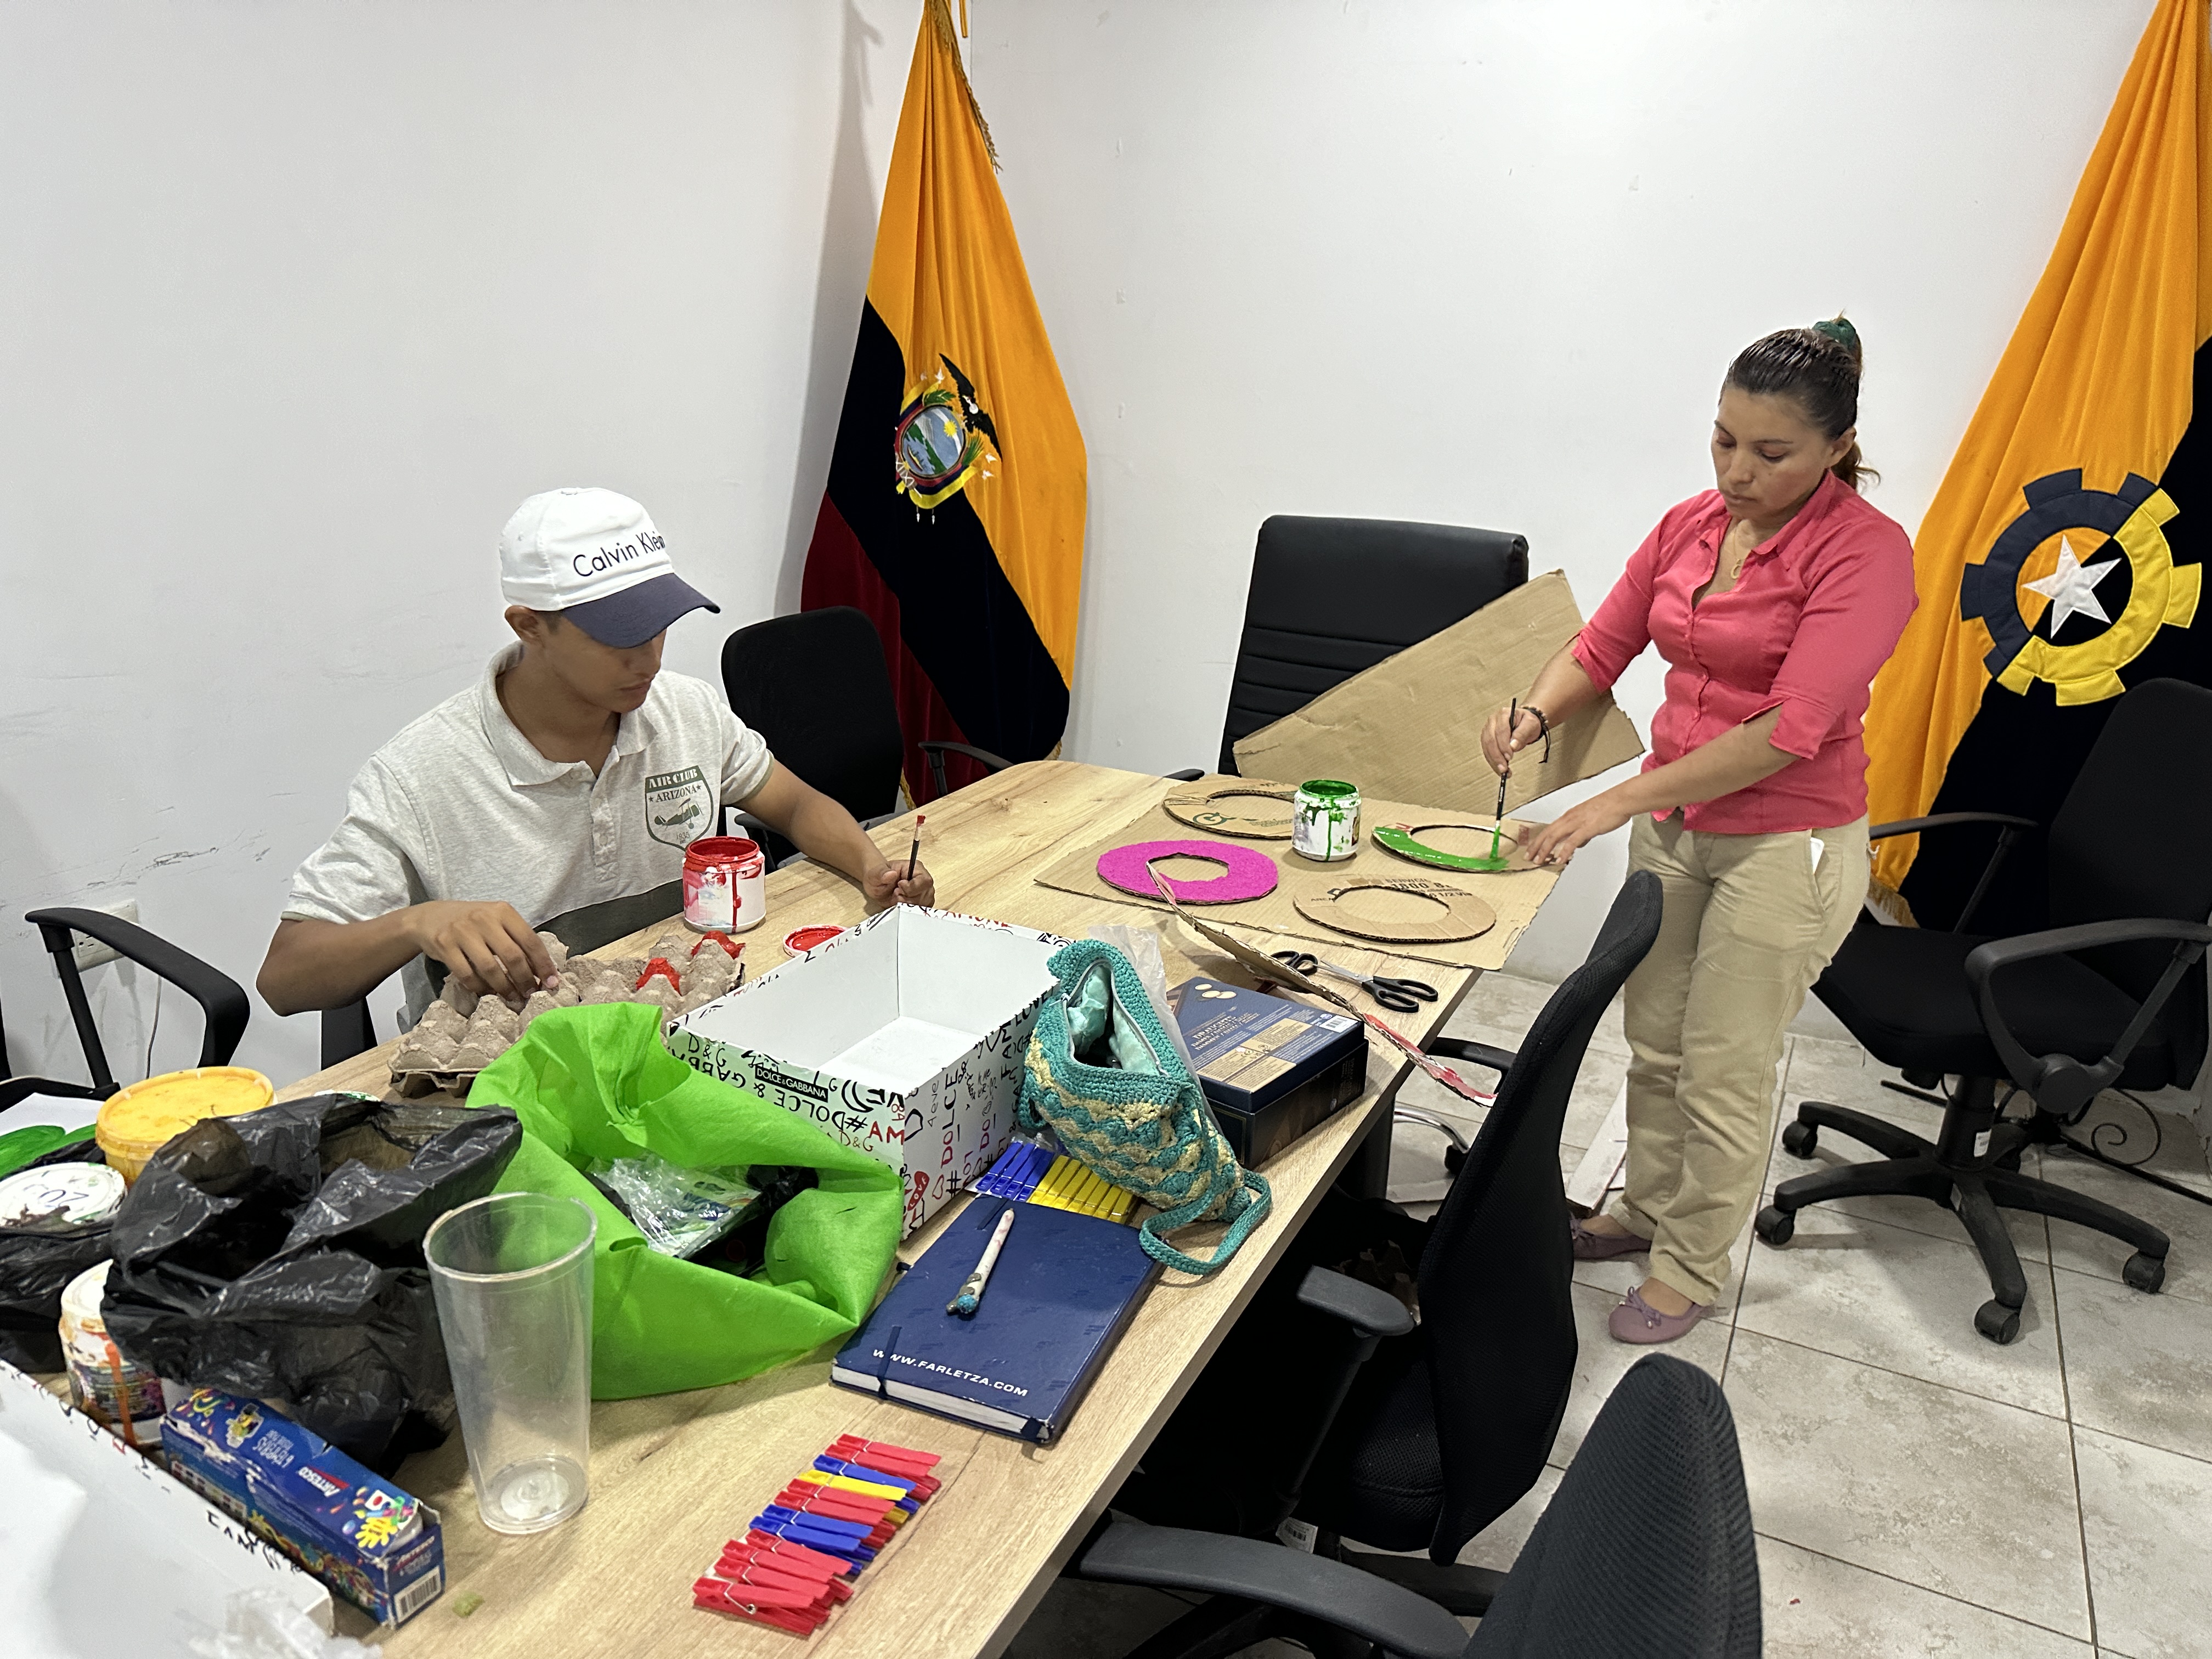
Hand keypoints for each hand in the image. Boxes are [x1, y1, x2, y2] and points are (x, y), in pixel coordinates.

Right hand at [408, 900, 558, 1004]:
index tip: (552, 982)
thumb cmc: (472, 922)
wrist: (430, 918)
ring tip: (513, 997)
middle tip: (531, 993)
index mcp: (503, 911)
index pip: (530, 940)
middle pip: (512, 956)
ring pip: (490, 968)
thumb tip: (542, 970)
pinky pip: (467, 975)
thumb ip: (516, 939)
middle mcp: (483, 918)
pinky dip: (480, 988)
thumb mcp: (496, 921)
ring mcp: (462, 932)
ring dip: (505, 987)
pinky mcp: (444, 946)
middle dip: (525, 979)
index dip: (543, 964)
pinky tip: (488, 993)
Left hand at [861, 857, 934, 911]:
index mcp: (916, 868)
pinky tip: (900, 906)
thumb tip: (892, 874)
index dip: (912, 888)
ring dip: (907, 905)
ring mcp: (924, 893)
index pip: (924, 880)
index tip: (898, 888)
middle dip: (907, 898)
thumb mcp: (875, 874)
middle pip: (925, 894)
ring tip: (897, 899)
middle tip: (895, 894)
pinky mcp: (921, 903)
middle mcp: (923, 880)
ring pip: (923, 904)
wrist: (876, 886)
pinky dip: (908, 911)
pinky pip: (920, 911)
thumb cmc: (878, 877)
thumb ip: (882, 873)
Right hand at [1480, 704, 1546, 776]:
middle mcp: (1493, 721)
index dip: (1503, 745)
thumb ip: (1521, 734)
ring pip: (1486, 747)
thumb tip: (1512, 746)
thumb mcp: (1530, 725)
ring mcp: (1488, 730)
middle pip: (1490, 740)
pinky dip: (1493, 762)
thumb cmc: (1528, 722)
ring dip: (1493, 761)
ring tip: (1503, 771)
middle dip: (1496, 756)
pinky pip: (1487, 752)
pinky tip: (1499, 769)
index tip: (1509, 756)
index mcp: (1503, 714)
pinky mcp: (1487, 739)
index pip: (1500, 731)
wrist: (1525, 722)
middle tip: (1504, 768)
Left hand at [1523, 794, 1634, 865]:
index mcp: (1570, 815)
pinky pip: (1572, 841)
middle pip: (1547, 833)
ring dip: (1545, 850)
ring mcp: (1578, 822)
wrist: (1621, 800)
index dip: (1539, 840)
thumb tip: (1577, 844)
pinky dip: (1564, 851)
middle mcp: (1570, 818)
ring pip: (1555, 836)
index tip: (1532, 849)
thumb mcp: (1590, 820)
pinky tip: (1560, 859)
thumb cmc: (1608, 807)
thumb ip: (1582, 832)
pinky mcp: (1587, 828)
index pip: (1549, 829)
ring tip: (1539, 861)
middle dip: (1536, 846)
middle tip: (1528, 857)